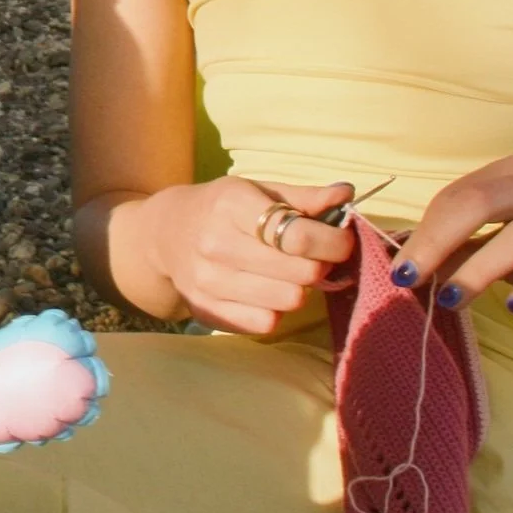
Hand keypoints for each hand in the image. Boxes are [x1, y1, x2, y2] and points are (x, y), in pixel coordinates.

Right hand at [149, 176, 356, 334]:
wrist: (166, 234)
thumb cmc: (222, 207)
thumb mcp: (258, 189)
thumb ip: (304, 196)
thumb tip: (347, 195)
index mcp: (232, 204)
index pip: (296, 235)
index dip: (332, 242)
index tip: (343, 240)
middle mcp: (216, 244)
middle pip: (299, 272)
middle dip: (321, 265)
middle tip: (318, 256)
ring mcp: (209, 282)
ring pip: (288, 301)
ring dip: (301, 288)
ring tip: (292, 272)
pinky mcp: (207, 310)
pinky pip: (266, 323)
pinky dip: (278, 310)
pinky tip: (270, 291)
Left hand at [389, 155, 512, 315]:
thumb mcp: (512, 234)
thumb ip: (467, 244)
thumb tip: (405, 259)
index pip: (458, 195)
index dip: (423, 231)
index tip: (399, 267)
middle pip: (480, 202)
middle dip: (437, 240)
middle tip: (409, 278)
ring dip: (479, 270)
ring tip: (451, 301)